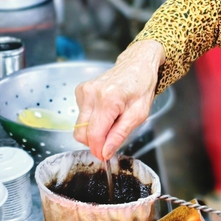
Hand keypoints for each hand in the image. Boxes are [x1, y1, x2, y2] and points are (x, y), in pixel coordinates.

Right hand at [73, 40, 164, 158]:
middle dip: (94, 142)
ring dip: (94, 130)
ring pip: (79, 125)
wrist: (136, 64)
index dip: (98, 150)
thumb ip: (119, 135)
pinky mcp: (80, 90)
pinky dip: (92, 119)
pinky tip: (106, 110)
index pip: (94, 134)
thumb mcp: (138, 115)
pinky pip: (81, 115)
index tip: (105, 156)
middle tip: (110, 140)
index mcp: (108, 99)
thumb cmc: (141, 87)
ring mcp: (84, 91)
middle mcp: (91, 94)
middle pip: (81, 132)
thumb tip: (105, 152)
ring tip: (112, 119)